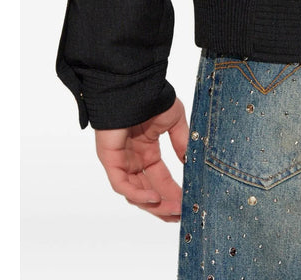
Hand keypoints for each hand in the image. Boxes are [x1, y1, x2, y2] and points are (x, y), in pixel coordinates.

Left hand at [94, 98, 188, 222]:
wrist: (135, 85)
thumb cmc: (153, 98)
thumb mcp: (174, 122)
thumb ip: (181, 143)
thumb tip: (190, 163)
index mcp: (147, 151)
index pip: (160, 178)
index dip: (173, 192)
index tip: (187, 203)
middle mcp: (133, 159)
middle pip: (148, 190)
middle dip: (164, 204)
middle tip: (180, 215)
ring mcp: (120, 161)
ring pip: (135, 192)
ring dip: (153, 204)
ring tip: (172, 210)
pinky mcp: (110, 160)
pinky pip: (122, 184)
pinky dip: (138, 194)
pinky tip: (155, 198)